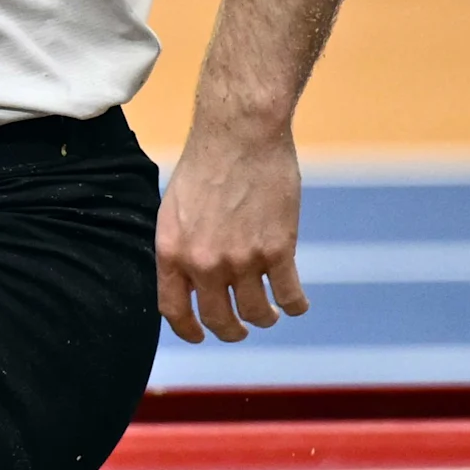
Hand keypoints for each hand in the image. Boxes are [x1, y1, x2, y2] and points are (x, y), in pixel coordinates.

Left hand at [156, 120, 309, 344]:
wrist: (241, 134)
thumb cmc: (207, 163)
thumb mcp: (174, 209)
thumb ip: (180, 246)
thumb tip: (187, 280)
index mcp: (171, 252)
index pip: (174, 310)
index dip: (188, 331)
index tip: (201, 335)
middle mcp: (203, 262)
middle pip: (218, 319)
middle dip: (231, 331)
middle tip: (240, 330)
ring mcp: (242, 259)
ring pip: (256, 313)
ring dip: (264, 319)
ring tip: (269, 315)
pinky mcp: (278, 249)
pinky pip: (289, 295)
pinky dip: (295, 305)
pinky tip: (298, 304)